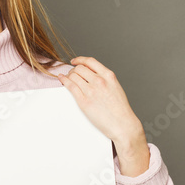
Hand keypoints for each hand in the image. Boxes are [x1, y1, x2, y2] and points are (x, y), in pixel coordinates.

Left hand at [57, 56, 148, 175]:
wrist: (122, 124)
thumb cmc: (120, 109)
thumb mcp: (115, 87)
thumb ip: (105, 79)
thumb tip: (91, 75)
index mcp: (108, 76)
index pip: (90, 61)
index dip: (80, 60)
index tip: (75, 61)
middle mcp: (99, 81)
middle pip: (79, 68)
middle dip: (73, 70)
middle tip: (71, 74)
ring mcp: (91, 91)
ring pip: (73, 76)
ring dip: (68, 76)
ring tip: (67, 78)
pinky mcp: (84, 101)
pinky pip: (70, 86)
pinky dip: (64, 80)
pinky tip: (62, 79)